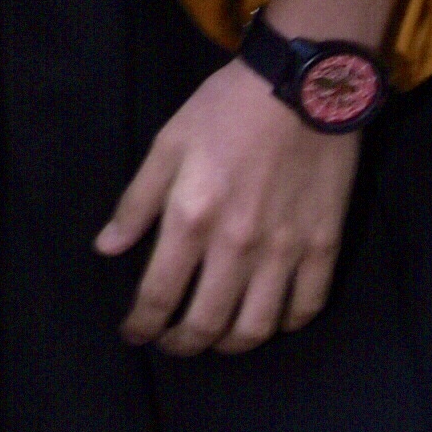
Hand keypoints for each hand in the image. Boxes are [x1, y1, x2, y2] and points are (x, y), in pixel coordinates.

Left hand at [95, 58, 360, 353]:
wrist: (303, 87)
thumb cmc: (225, 110)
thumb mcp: (167, 145)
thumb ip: (137, 202)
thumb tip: (107, 248)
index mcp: (192, 218)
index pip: (160, 294)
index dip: (143, 323)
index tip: (134, 333)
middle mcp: (238, 245)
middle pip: (207, 322)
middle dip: (182, 343)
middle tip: (172, 343)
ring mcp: (286, 250)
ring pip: (257, 326)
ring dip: (231, 344)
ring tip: (216, 340)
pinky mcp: (324, 246)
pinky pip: (306, 305)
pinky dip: (285, 324)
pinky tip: (269, 320)